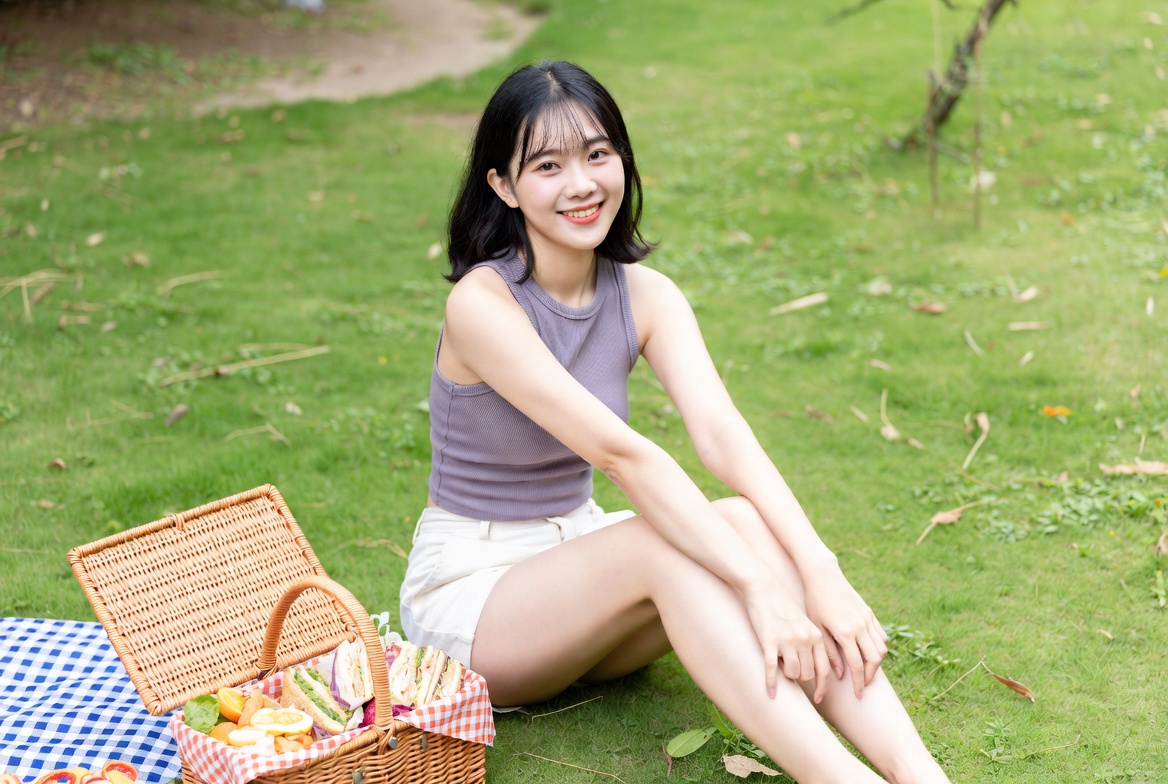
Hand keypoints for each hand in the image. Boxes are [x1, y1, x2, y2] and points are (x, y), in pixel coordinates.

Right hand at [742, 578, 832, 701]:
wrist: (763, 587)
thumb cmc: (783, 606)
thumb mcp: (804, 623)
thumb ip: (812, 643)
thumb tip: (815, 670)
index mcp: (816, 635)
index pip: (824, 669)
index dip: (822, 687)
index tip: (819, 699)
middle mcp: (804, 639)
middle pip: (808, 674)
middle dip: (799, 677)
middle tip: (789, 670)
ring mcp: (787, 640)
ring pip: (792, 673)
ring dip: (786, 676)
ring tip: (779, 668)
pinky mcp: (769, 640)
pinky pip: (772, 669)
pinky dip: (771, 683)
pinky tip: (770, 692)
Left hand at [801, 564, 888, 699]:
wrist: (822, 576)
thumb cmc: (814, 602)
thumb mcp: (817, 629)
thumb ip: (830, 653)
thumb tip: (840, 675)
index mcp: (845, 633)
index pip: (857, 665)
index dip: (858, 683)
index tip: (858, 696)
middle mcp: (860, 626)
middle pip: (874, 659)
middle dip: (870, 676)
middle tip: (862, 685)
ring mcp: (867, 619)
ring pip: (882, 648)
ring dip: (876, 663)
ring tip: (865, 671)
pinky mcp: (869, 613)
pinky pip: (881, 636)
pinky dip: (879, 648)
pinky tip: (870, 653)